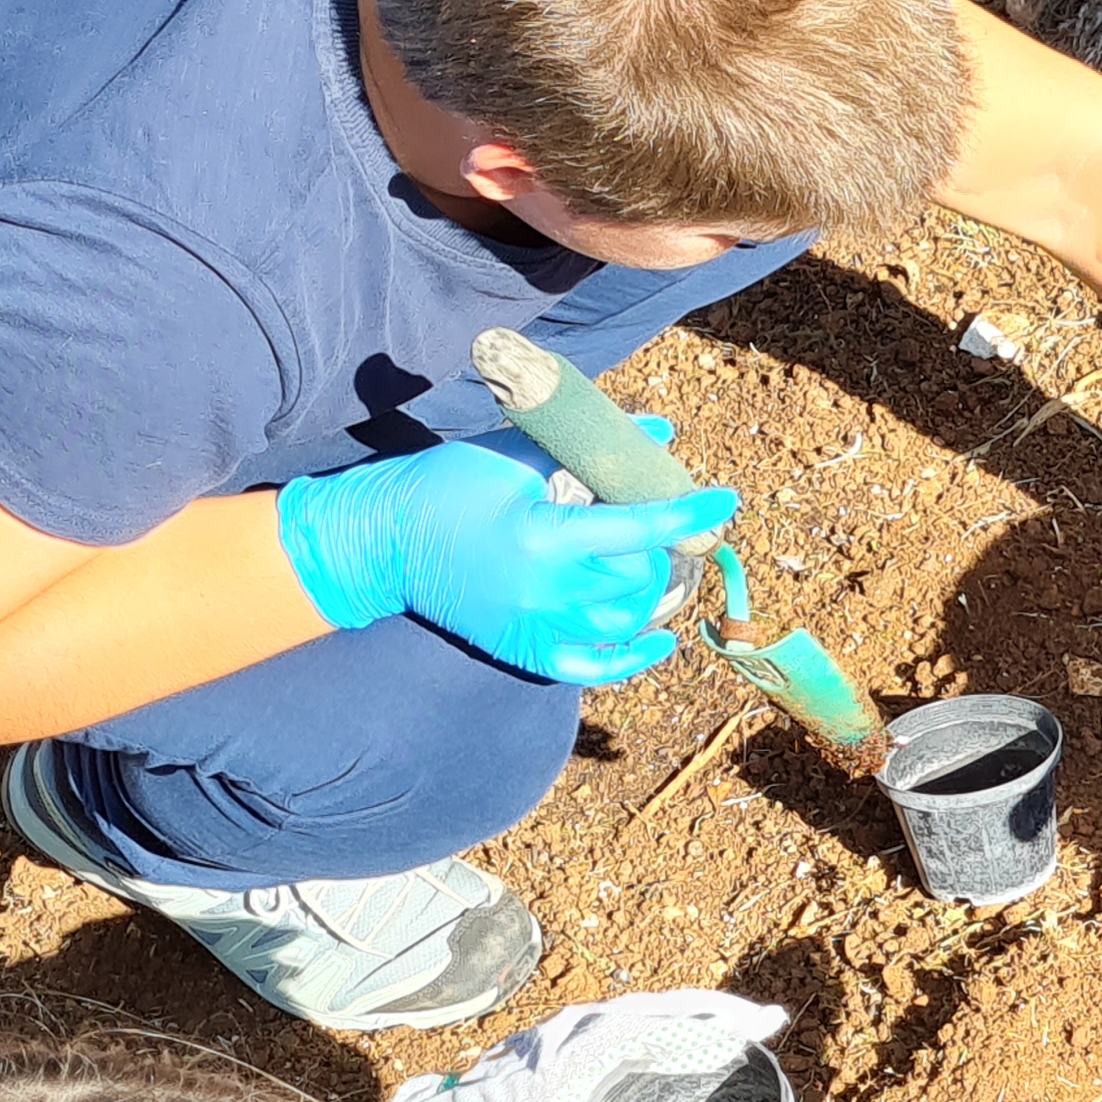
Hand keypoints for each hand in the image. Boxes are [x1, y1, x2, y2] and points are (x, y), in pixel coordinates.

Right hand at [274, 436, 736, 682]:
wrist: (377, 543)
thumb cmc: (442, 488)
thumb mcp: (514, 455)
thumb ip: (588, 450)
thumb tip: (658, 431)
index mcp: (543, 536)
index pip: (638, 528)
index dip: (687, 512)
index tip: (724, 500)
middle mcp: (545, 592)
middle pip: (637, 579)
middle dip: (657, 549)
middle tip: (650, 525)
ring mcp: (534, 628)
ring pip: (624, 623)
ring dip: (647, 594)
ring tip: (645, 565)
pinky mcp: (522, 650)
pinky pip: (593, 669)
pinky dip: (631, 656)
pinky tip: (658, 637)